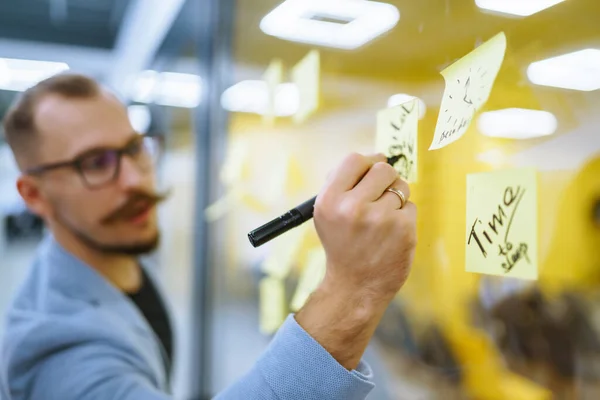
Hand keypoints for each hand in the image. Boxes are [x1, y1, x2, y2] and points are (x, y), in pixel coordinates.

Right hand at [296, 153, 416, 369]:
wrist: (355, 286)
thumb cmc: (342, 245)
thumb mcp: (326, 213)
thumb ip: (341, 184)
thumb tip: (371, 157)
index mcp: (330, 200)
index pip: (355, 160)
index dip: (367, 161)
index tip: (372, 169)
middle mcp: (353, 207)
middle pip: (383, 169)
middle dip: (385, 178)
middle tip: (380, 194)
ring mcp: (380, 218)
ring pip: (401, 187)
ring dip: (396, 199)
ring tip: (382, 220)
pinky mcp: (403, 229)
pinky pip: (411, 206)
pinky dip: (404, 217)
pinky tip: (391, 234)